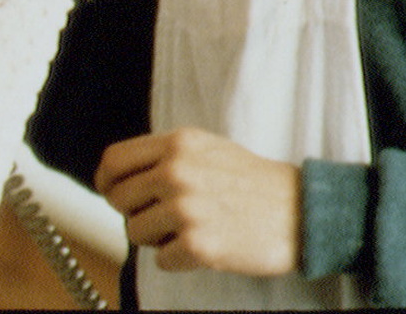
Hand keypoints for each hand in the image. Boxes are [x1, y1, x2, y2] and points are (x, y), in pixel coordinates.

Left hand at [94, 128, 300, 276]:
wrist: (300, 211)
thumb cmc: (254, 182)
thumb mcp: (206, 148)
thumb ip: (164, 155)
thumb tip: (120, 174)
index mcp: (178, 144)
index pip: (114, 161)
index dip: (105, 182)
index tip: (110, 194)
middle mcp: (177, 172)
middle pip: (118, 199)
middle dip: (134, 213)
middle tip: (162, 217)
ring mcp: (187, 209)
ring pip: (135, 232)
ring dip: (157, 238)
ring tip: (188, 229)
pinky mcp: (198, 245)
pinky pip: (161, 260)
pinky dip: (178, 259)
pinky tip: (203, 246)